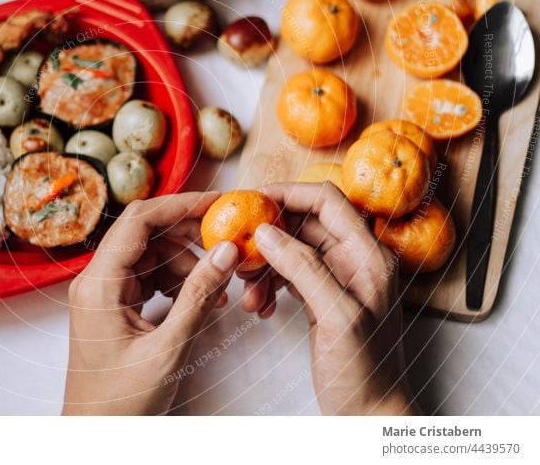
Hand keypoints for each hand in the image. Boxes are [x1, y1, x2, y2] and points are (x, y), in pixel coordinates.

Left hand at [63, 192, 238, 414]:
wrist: (96, 434)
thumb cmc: (120, 402)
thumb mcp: (168, 348)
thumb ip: (198, 296)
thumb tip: (225, 251)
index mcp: (98, 284)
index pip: (138, 221)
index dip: (179, 205)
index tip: (216, 203)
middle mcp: (95, 281)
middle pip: (144, 233)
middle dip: (187, 234)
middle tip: (225, 239)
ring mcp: (103, 292)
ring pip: (149, 254)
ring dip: (185, 262)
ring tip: (217, 284)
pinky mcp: (114, 305)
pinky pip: (148, 276)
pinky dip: (175, 280)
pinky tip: (200, 296)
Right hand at [246, 183, 416, 414]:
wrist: (369, 414)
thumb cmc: (365, 371)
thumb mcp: (337, 317)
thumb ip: (305, 269)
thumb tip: (267, 233)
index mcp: (369, 255)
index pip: (327, 201)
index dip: (289, 194)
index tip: (252, 201)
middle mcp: (356, 260)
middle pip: (305, 224)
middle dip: (269, 235)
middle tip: (239, 251)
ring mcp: (339, 278)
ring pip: (292, 250)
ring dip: (265, 265)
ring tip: (247, 291)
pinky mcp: (322, 297)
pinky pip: (290, 275)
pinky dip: (269, 284)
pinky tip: (257, 305)